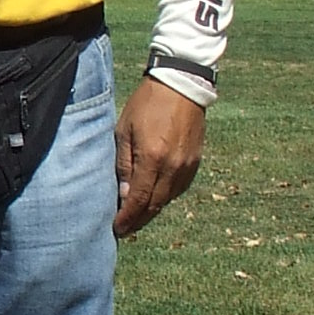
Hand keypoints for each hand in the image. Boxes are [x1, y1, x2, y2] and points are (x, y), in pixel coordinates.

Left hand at [113, 76, 204, 238]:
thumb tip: (124, 195)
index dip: (127, 218)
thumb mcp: (125, 130)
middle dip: (138, 221)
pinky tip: (154, 196)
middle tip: (125, 229)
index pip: (138, 200)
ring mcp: (187, 166)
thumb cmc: (147, 103)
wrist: (181, 85)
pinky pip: (179, 188)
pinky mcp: (196, 162)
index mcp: (152, 158)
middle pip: (155, 205)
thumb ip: (124, 164)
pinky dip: (165, 196)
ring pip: (168, 199)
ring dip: (152, 210)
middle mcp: (173, 167)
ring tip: (137, 216)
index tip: (117, 229)